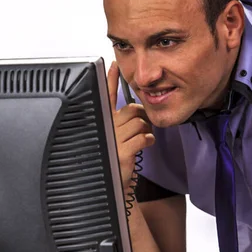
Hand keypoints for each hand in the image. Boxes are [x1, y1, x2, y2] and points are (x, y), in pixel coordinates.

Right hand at [107, 62, 154, 190]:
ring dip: (146, 130)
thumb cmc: (117, 160)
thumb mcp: (116, 138)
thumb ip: (122, 122)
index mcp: (103, 122)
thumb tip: (137, 109)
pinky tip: (145, 146)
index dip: (109, 79)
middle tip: (143, 127)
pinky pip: (144, 137)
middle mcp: (105, 128)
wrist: (114, 186)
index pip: (105, 97)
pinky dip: (148, 140)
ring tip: (141, 140)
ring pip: (139, 122)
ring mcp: (112, 140)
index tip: (111, 64)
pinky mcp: (121, 152)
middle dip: (142, 117)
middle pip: (132, 109)